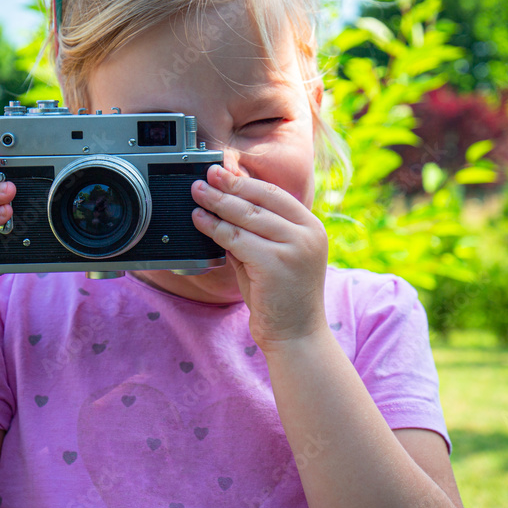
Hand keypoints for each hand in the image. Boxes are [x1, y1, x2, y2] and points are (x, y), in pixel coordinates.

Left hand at [190, 164, 328, 349]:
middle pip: (259, 200)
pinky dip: (214, 227)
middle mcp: (307, 234)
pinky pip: (236, 239)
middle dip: (228, 186)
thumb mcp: (272, 256)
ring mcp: (293, 248)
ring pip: (246, 216)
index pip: (274, 194)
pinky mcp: (275, 264)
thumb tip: (221, 203)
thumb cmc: (279, 297)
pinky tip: (199, 221)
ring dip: (217, 203)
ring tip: (197, 194)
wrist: (296, 336)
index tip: (221, 172)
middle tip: (203, 177)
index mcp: (311, 227)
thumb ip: (254, 232)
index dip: (245, 180)